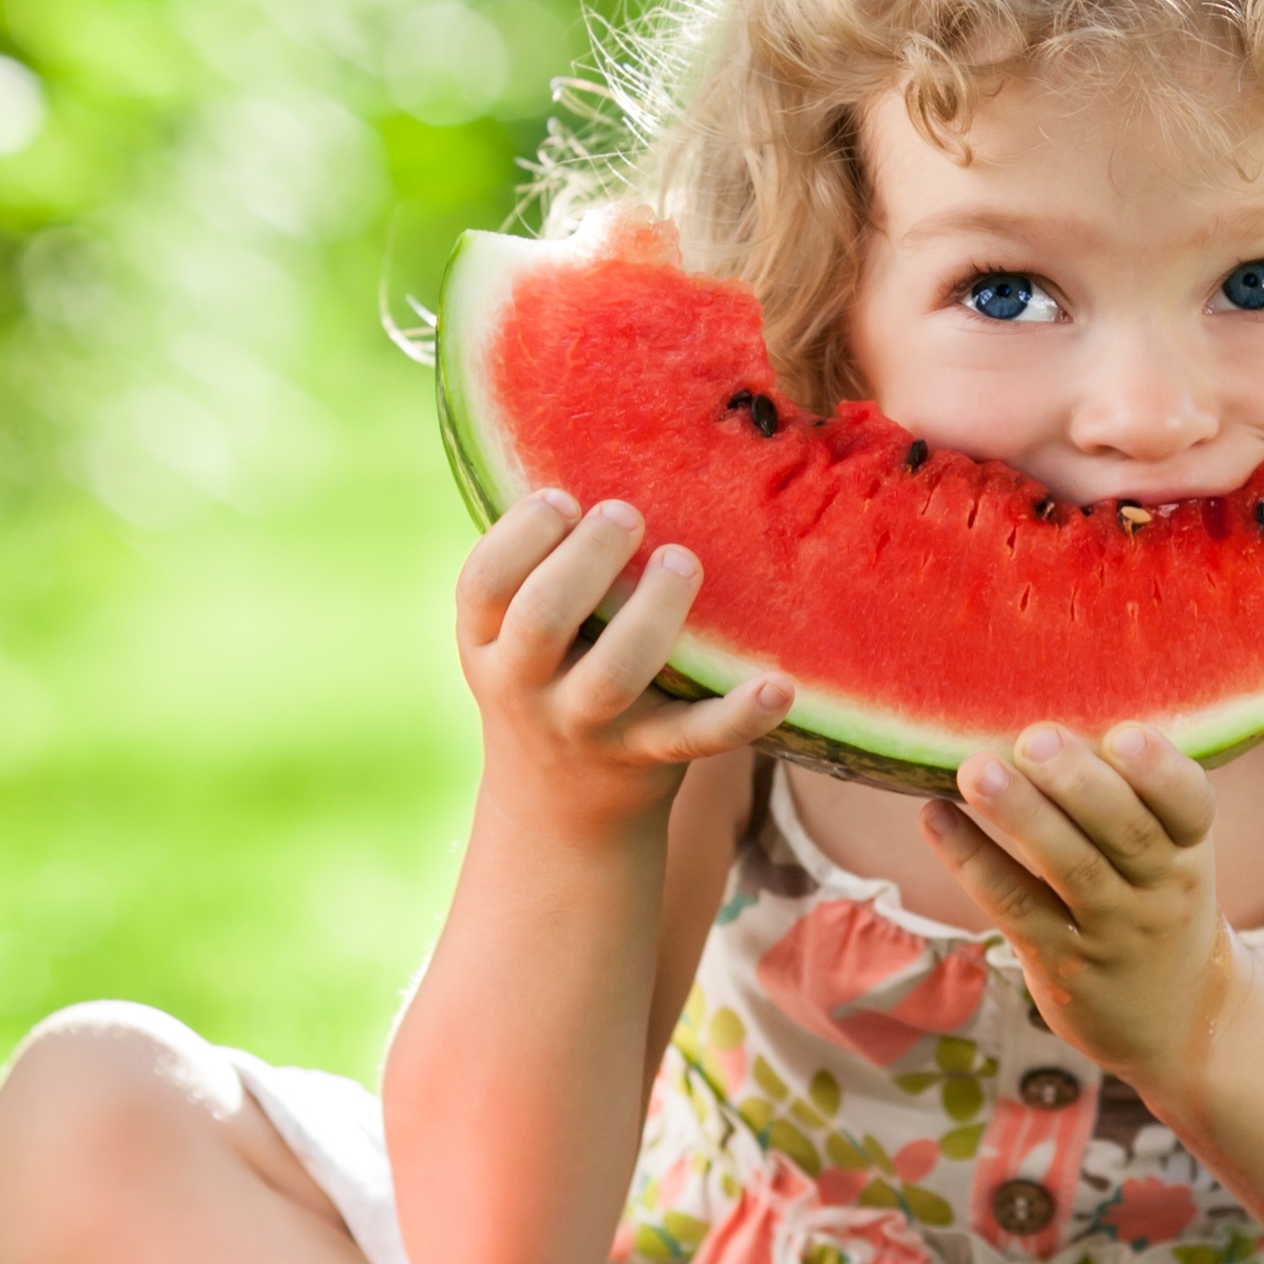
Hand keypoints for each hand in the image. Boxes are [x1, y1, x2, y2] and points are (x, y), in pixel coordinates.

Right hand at [456, 488, 789, 837]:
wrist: (560, 810)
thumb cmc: (548, 681)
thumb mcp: (512, 637)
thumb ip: (537, 570)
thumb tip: (597, 453)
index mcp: (487, 645)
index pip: (485, 585)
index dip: (521, 536)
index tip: (563, 498)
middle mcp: (527, 688)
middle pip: (542, 619)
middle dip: (585, 560)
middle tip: (628, 515)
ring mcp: (589, 728)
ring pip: (616, 673)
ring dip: (653, 612)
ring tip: (683, 561)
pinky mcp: (650, 759)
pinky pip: (697, 737)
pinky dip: (741, 715)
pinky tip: (779, 685)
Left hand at [921, 722, 1239, 1091]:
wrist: (1177, 1019)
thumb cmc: (1156, 902)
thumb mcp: (1173, 853)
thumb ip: (1131, 795)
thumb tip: (1049, 708)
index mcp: (1190, 848)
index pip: (1191, 804)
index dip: (1161, 770)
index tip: (1124, 732)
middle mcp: (1160, 889)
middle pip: (1126, 833)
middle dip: (1079, 784)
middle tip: (1034, 739)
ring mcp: (1112, 931)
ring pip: (1069, 869)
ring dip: (1020, 816)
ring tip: (974, 770)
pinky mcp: (1063, 962)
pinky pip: (1016, 906)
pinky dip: (973, 859)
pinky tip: (936, 818)